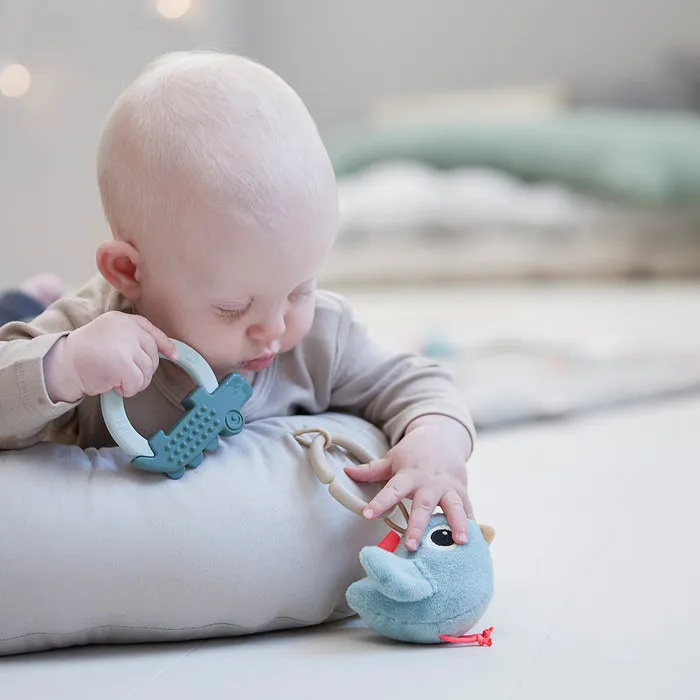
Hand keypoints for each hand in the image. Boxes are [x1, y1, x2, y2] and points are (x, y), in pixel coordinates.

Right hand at [44, 311, 177, 402]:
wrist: (63, 364)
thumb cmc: (85, 353)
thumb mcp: (110, 335)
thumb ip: (132, 338)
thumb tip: (162, 352)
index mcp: (124, 320)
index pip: (152, 331)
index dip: (165, 345)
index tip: (173, 355)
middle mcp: (127, 329)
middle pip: (152, 355)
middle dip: (144, 370)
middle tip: (126, 375)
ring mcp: (125, 346)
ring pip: (147, 371)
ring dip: (135, 382)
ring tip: (117, 379)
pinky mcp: (122, 364)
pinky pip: (138, 383)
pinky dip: (129, 390)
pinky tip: (115, 386)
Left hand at [345, 415, 473, 551]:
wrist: (442, 437)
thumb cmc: (413, 453)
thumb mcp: (392, 459)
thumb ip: (371, 470)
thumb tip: (346, 472)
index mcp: (409, 475)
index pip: (392, 490)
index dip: (380, 502)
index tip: (367, 515)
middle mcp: (429, 483)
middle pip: (423, 505)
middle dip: (418, 525)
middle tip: (412, 545)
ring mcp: (448, 488)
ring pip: (454, 507)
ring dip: (457, 525)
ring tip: (460, 542)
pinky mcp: (462, 492)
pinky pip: (469, 510)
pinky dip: (473, 526)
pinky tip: (477, 543)